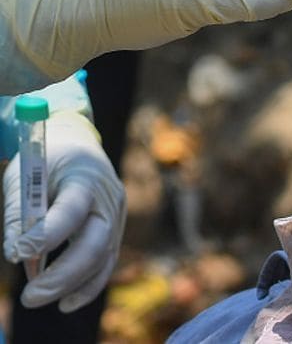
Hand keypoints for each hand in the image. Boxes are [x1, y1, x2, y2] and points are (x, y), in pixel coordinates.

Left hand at [3, 114, 125, 311]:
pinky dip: (87, 285)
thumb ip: (21, 215)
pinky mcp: (115, 232)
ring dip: (71, 285)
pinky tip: (66, 302)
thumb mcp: (26, 178)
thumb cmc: (47, 162)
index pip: (72, 210)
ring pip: (102, 258)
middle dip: (63, 274)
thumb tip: (18, 255)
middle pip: (95, 243)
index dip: (47, 235)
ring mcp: (117, 216)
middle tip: (30, 297)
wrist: (78, 147)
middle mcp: (108, 198)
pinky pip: (105, 263)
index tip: (18, 253)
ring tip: (36, 299)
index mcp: (85, 177)